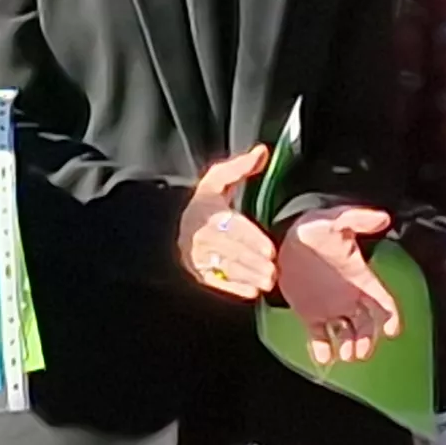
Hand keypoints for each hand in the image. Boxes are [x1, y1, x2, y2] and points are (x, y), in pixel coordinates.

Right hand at [177, 144, 280, 300]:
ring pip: (224, 267)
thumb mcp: (217, 179)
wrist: (172, 225)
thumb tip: (262, 152)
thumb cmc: (204, 202)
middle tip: (274, 269)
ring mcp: (195, 255)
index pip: (230, 226)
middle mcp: (198, 234)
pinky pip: (215, 282)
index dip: (250, 238)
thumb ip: (240, 167)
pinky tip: (251, 292)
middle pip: (229, 250)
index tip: (269, 249)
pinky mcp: (196, 272)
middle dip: (253, 261)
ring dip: (248, 276)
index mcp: (205, 209)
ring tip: (268, 281)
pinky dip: (233, 288)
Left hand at [272, 205, 400, 363]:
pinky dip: (322, 349)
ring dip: (348, 346)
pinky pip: (319, 337)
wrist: (286, 237)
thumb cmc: (315, 227)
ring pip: (346, 334)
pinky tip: (324, 357)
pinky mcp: (309, 313)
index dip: (391, 317)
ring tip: (345, 353)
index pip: (384, 302)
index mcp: (361, 278)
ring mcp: (330, 307)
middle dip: (367, 340)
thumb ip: (359, 220)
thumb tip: (383, 218)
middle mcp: (349, 296)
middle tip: (360, 351)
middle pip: (367, 325)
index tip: (392, 331)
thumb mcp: (337, 220)